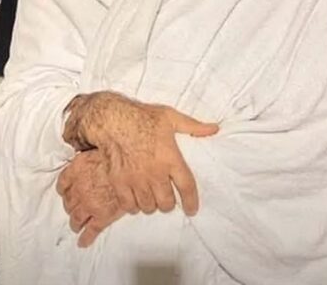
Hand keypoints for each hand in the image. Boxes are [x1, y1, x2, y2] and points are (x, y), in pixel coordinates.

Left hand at [57, 150, 123, 246]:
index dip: (64, 188)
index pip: (63, 182)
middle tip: (72, 208)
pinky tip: (83, 242)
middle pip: (68, 201)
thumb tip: (83, 144)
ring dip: (75, 222)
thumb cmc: (120, 153)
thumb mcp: (99, 145)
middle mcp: (79, 188)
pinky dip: (85, 238)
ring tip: (75, 225)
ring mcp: (89, 204)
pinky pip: (91, 231)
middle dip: (70, 206)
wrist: (134, 168)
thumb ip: (88, 148)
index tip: (65, 190)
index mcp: (77, 169)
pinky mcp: (101, 217)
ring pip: (76, 217)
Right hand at [64, 92, 217, 216]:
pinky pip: (129, 206)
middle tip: (166, 197)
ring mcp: (136, 180)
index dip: (191, 202)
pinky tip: (135, 198)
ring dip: (152, 204)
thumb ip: (193, 126)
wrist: (112, 119)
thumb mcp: (170, 117)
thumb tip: (214, 129)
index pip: (187, 188)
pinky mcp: (120, 183)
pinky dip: (134, 205)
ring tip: (151, 197)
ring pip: (149, 207)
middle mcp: (155, 173)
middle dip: (168, 203)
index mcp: (170, 158)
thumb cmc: (142, 117)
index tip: (192, 210)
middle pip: (167, 203)